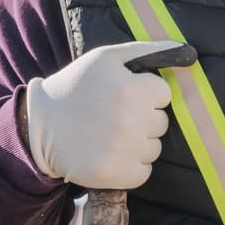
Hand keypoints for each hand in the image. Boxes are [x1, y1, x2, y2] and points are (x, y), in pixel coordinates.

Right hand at [24, 40, 182, 188]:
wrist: (37, 125)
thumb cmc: (75, 87)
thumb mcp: (106, 58)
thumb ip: (148, 51)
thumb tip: (187, 52)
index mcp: (131, 90)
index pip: (163, 95)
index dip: (145, 94)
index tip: (123, 95)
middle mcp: (131, 121)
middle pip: (161, 123)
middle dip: (142, 118)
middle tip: (113, 116)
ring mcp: (123, 150)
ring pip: (154, 149)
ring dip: (138, 143)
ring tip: (109, 135)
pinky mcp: (114, 174)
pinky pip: (143, 172)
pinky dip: (131, 167)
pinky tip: (110, 154)